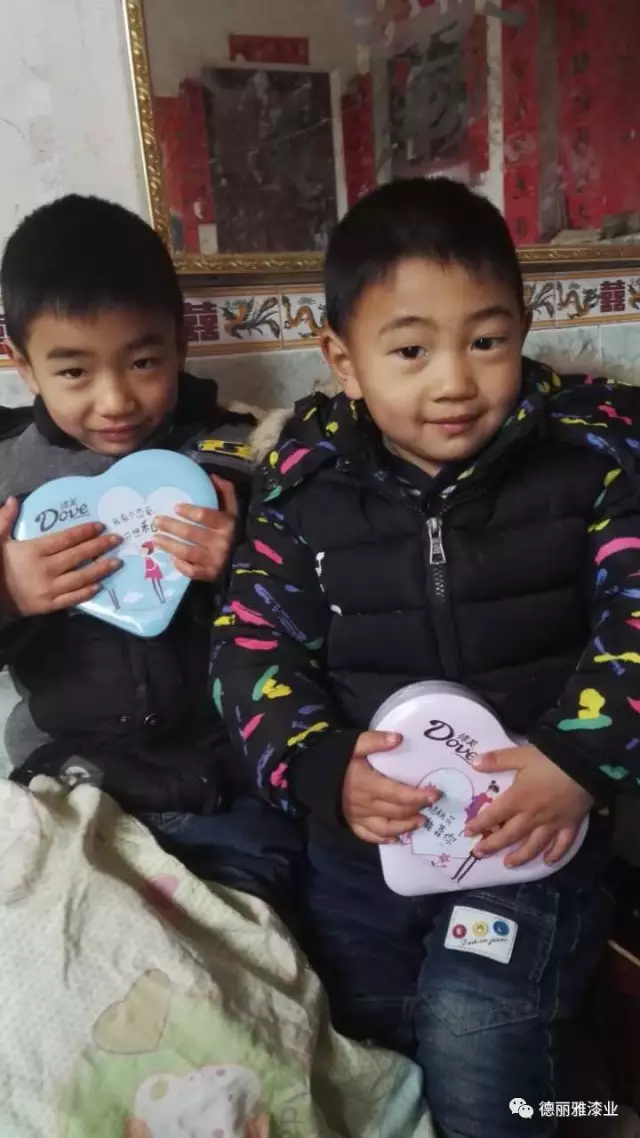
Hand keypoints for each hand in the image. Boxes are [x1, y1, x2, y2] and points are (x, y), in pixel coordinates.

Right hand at [0, 497, 121, 616]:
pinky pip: (71, 599)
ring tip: (117, 562)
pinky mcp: (48, 605)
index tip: (100, 526)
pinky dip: (86, 593)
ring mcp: (48, 589)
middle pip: (78, 556)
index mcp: (34, 551)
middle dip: (99, 546)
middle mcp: (45, 569)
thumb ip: (4, 519)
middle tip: (118, 539)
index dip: (84, 532)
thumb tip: (13, 499)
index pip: (65, 539)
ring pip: (80, 577)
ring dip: (100, 569)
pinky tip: (100, 586)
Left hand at [154, 475, 237, 582]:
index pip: (205, 516)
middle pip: (191, 534)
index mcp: (227, 524)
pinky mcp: (210, 575)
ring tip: (155, 538)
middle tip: (156, 520)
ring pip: (188, 552)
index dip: (188, 511)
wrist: (244, 559)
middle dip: (171, 526)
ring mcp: (215, 561)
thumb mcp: (233, 509)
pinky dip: (180, 565)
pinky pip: (191, 571)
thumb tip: (211, 475)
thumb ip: (225, 492)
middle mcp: (222, 543)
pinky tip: (170, 557)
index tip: (175, 507)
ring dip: (169, 545)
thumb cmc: (232, 530)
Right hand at [342, 731, 439, 843]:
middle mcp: (364, 804)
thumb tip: (398, 738)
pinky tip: (397, 838)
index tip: (434, 793)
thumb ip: (375, 741)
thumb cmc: (334, 757)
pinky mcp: (351, 823)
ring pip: (386, 827)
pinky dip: (384, 839)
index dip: (418, 796)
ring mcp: (357, 816)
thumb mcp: (353, 743)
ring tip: (421, 821)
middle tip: (433, 804)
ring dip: (406, 826)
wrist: (309, 773)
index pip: (397, 793)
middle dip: (417, 809)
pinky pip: (369, 836)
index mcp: (366, 784)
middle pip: (396, 811)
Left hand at [465, 745, 592, 866]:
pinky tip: (548, 862)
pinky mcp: (570, 825)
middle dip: (493, 846)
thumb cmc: (550, 759)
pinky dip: (555, 855)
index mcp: (518, 800)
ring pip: (533, 845)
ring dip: (520, 856)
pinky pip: (562, 845)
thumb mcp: (521, 755)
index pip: (493, 816)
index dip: (479, 824)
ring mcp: (552, 824)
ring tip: (508, 864)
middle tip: (479, 854)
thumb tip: (473, 763)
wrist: (584, 765)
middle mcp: (532, 816)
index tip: (468, 832)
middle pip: (510, 835)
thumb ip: (497, 760)